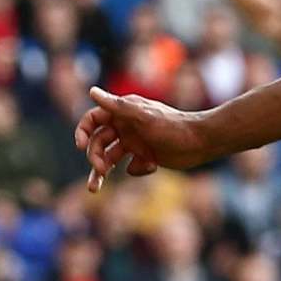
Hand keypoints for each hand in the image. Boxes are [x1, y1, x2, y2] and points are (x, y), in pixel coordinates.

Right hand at [76, 88, 219, 187]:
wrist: (201, 142)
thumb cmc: (173, 126)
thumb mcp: (143, 116)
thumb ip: (117, 106)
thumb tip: (92, 92)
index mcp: (122, 113)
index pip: (92, 120)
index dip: (82, 132)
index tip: (79, 147)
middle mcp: (126, 127)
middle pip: (98, 143)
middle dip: (95, 157)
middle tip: (101, 170)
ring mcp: (135, 142)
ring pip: (110, 158)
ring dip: (101, 172)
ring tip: (93, 189)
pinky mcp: (146, 156)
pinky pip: (131, 167)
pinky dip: (137, 169)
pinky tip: (152, 164)